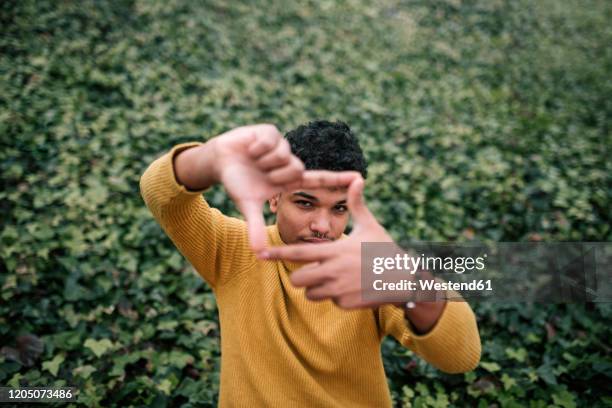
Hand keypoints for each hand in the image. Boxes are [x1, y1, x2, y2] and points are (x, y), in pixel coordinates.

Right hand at [213, 124, 360, 252]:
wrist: (219, 161)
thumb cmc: (238, 182)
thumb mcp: (248, 205)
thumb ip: (256, 227)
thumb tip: (258, 253)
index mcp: (289, 179)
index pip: (319, 179)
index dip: (339, 179)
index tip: (360, 178)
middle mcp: (289, 162)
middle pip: (298, 169)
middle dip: (277, 175)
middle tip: (262, 174)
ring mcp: (281, 146)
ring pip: (284, 156)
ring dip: (265, 162)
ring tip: (254, 160)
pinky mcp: (269, 132)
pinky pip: (271, 141)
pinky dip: (257, 148)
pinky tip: (249, 149)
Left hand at [261, 176, 395, 308]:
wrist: (406, 280)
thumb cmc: (386, 250)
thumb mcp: (371, 226)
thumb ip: (357, 206)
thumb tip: (357, 179)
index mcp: (336, 250)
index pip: (298, 252)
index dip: (277, 254)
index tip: (261, 255)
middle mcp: (334, 271)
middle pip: (298, 279)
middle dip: (300, 276)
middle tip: (313, 271)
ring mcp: (340, 290)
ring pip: (311, 294)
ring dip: (316, 289)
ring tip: (336, 279)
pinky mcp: (347, 304)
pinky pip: (330, 303)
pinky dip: (336, 298)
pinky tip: (352, 289)